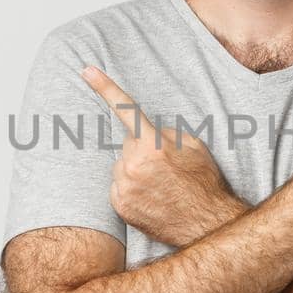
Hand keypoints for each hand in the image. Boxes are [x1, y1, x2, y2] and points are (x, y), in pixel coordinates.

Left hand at [81, 66, 242, 247]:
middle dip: (142, 149)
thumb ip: (165, 132)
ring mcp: (123, 186)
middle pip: (128, 144)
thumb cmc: (203, 181)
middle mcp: (132, 163)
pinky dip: (131, 189)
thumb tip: (148, 132)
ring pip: (121, 166)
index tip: (87, 69)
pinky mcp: (119, 205)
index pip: (125, 109)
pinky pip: (119, 187)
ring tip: (160, 185)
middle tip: (165, 167)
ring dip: (135, 170)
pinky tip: (151, 198)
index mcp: (152, 143)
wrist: (205, 223)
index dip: (105, 86)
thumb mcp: (194, 145)